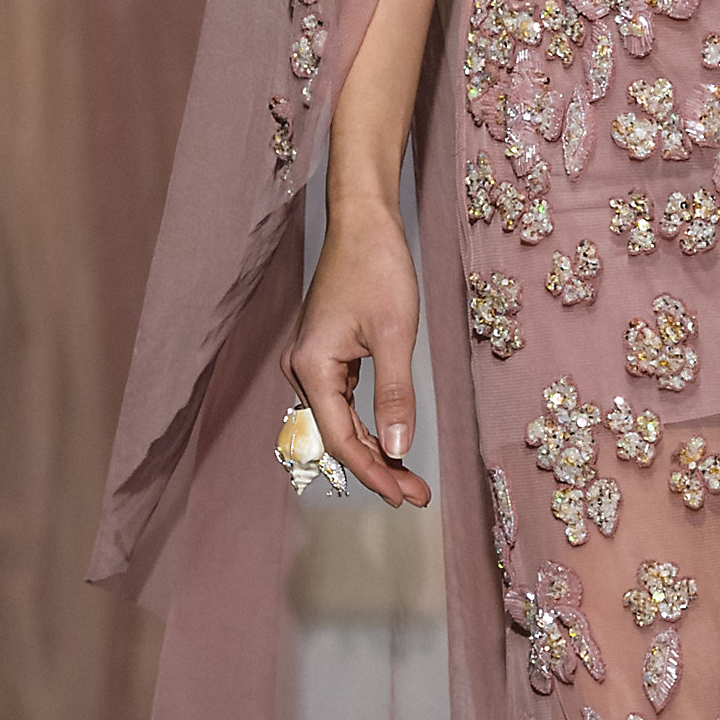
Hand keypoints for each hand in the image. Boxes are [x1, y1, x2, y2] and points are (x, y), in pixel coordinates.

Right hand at [289, 188, 428, 507]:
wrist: (363, 222)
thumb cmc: (378, 269)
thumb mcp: (396, 335)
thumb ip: (395, 395)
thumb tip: (400, 449)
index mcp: (311, 367)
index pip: (340, 440)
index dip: (374, 473)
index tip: (406, 497)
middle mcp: (301, 369)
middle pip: (337, 436)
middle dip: (378, 468)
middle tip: (418, 495)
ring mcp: (311, 362)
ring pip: (340, 422)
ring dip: (374, 449)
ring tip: (410, 478)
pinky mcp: (324, 354)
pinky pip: (342, 402)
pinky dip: (367, 424)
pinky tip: (390, 441)